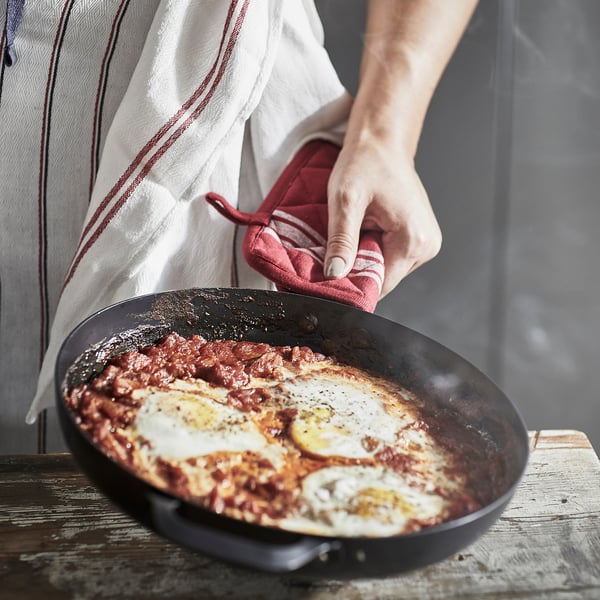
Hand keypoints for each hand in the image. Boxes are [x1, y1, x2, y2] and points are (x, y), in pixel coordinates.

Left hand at [324, 138, 441, 297]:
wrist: (382, 142)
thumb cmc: (366, 163)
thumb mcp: (345, 201)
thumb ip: (341, 241)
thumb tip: (335, 274)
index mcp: (414, 240)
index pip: (380, 285)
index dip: (352, 284)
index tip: (330, 276)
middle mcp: (426, 246)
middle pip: (383, 279)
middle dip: (356, 268)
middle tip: (337, 247)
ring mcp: (424, 243)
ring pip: (385, 269)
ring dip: (363, 257)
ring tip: (354, 232)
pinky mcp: (417, 239)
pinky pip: (389, 257)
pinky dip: (371, 249)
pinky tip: (364, 230)